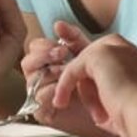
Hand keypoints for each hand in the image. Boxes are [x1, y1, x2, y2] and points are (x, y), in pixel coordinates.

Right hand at [22, 22, 98, 136]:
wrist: (110, 110)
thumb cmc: (98, 83)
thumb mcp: (87, 55)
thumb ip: (73, 39)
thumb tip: (58, 24)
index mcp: (47, 62)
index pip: (34, 48)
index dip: (44, 46)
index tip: (61, 47)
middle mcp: (39, 77)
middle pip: (27, 62)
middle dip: (44, 57)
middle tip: (61, 55)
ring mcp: (39, 95)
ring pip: (32, 80)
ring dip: (50, 74)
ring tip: (67, 73)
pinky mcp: (42, 112)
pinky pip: (39, 99)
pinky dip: (51, 92)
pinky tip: (64, 90)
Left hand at [53, 12, 136, 136]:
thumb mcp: (136, 113)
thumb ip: (120, 105)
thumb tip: (104, 116)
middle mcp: (135, 53)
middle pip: (104, 65)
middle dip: (95, 90)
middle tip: (103, 115)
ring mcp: (116, 49)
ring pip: (87, 71)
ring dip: (87, 96)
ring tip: (102, 115)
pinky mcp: (98, 54)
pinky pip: (72, 71)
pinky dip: (64, 88)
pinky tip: (62, 102)